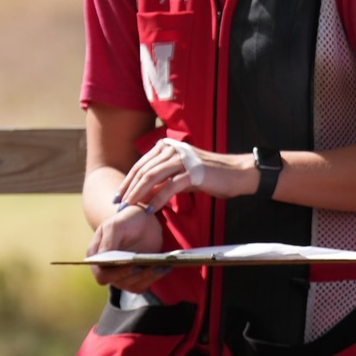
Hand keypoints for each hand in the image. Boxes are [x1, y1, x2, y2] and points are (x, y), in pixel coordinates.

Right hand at [88, 203, 171, 291]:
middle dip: (137, 275)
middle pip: (119, 282)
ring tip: (162, 266)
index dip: (115, 274)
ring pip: (132, 285)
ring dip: (148, 276)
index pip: (102, 274)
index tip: (133, 267)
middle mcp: (107, 269)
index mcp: (97, 256)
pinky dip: (154, 278)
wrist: (141, 220)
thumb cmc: (126, 220)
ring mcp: (122, 274)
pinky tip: (165, 268)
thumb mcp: (115, 225)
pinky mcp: (136, 276)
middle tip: (153, 266)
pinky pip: (143, 284)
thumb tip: (103, 258)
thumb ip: (108, 241)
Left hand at [114, 136, 258, 217]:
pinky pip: (169, 187)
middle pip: (144, 171)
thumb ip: (163, 178)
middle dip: (129, 189)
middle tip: (119, 205)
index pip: (141, 165)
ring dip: (138, 194)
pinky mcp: (192, 171)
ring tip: (130, 208)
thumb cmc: (210, 175)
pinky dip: (157, 199)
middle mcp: (173, 149)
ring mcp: (183, 159)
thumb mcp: (182, 173)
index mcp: (168, 146)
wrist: (237, 173)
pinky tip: (150, 210)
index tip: (118, 196)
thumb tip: (142, 193)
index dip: (127, 181)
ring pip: (152, 177)